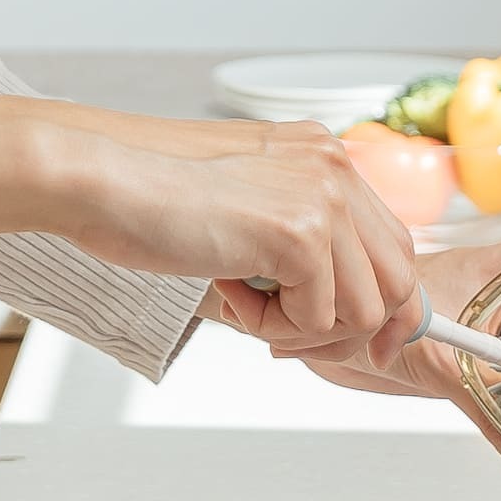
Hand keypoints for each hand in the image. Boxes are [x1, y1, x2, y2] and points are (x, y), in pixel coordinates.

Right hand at [0, 96, 424, 355]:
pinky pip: (315, 321)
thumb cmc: (149, 196)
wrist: (100, 178)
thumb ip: (295, 242)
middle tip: (290, 341)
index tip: (373, 345)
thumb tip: (333, 313)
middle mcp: (335, 167)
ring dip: (299, 328)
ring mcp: (324, 197)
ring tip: (240, 300)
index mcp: (324, 155)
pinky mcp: (301, 234)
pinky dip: (267, 326)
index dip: (386, 305)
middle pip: (400, 280)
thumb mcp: (244, 209)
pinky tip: (224, 288)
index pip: (394, 243)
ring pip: (363, 311)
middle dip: (351, 330)